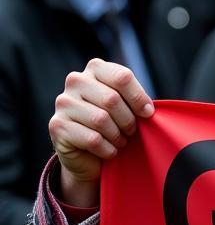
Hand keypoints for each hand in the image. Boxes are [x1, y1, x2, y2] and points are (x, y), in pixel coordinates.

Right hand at [48, 58, 153, 207]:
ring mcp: (62, 102)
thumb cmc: (115, 125)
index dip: (139, 98)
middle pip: (112, 99)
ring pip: (101, 120)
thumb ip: (136, 101)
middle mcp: (75, 81)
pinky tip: (107, 151)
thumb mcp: (128, 107)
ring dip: (118, 136)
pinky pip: (92, 139)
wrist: (91, 154)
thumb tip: (148, 110)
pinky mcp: (57, 125)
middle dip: (128, 121)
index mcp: (95, 69)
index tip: (148, 114)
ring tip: (119, 141)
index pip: (122, 76)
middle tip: (131, 132)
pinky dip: (107, 149)